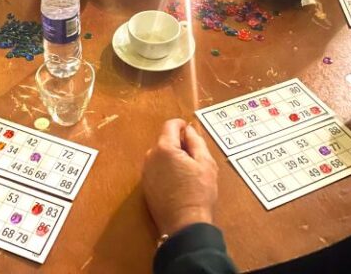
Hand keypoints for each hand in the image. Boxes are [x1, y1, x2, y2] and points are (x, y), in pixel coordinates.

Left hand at [142, 119, 217, 236]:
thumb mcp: (205, 163)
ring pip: (160, 155)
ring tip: (187, 172)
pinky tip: (178, 182)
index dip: (181, 125)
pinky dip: (166, 169)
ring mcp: (146, 171)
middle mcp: (150, 157)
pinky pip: (156, 169)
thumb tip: (188, 130)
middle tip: (194, 157)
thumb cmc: (198, 192)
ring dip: (171, 157)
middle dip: (178, 144)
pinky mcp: (145, 185)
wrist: (184, 224)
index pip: (170, 125)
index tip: (190, 131)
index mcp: (165, 148)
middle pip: (164, 140)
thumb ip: (196, 142)